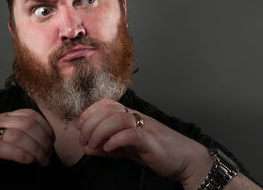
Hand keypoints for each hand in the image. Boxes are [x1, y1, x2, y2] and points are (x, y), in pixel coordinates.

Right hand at [0, 109, 54, 180]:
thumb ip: (14, 133)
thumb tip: (38, 141)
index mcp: (3, 117)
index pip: (30, 114)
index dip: (45, 126)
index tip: (52, 140)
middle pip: (28, 124)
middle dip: (43, 139)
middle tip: (48, 155)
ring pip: (19, 135)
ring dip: (36, 149)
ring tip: (42, 161)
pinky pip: (3, 148)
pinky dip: (19, 154)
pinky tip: (28, 161)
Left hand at [75, 98, 210, 186]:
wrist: (186, 160)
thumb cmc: (156, 151)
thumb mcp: (126, 150)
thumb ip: (106, 147)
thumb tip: (86, 148)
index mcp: (130, 116)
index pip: (106, 104)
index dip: (89, 112)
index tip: (79, 126)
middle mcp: (137, 117)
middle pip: (109, 109)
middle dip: (91, 122)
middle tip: (83, 139)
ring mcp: (146, 128)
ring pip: (119, 118)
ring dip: (100, 130)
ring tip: (93, 144)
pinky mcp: (153, 142)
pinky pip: (133, 135)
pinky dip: (117, 139)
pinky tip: (108, 148)